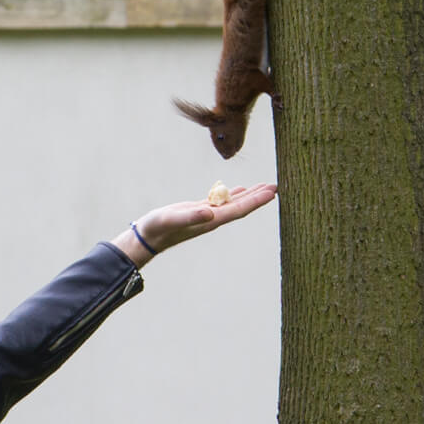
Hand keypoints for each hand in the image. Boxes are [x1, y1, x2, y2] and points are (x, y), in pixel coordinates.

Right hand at [113, 183, 277, 265]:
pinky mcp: (198, 210)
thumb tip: (211, 212)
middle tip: (276, 186)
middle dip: (258, 197)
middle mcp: (212, 218)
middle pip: (241, 207)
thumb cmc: (158, 228)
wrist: (147, 236)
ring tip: (264, 186)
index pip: (239, 210)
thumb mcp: (173, 219)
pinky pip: (220, 201)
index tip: (272, 192)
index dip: (256, 201)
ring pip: (233, 203)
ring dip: (248, 195)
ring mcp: (206, 215)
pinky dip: (232, 194)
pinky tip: (238, 190)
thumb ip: (192, 216)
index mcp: (211, 220)